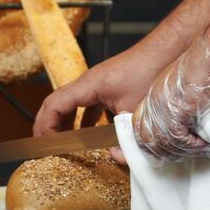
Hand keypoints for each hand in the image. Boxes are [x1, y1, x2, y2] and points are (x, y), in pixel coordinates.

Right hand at [33, 50, 158, 164]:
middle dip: (48, 125)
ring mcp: (98, 83)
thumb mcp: (136, 111)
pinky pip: (88, 104)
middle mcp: (89, 82)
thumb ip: (125, 138)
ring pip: (72, 103)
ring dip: (65, 122)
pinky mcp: (109, 87)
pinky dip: (84, 120)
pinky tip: (90, 134)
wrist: (166, 51)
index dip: (46, 126)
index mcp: (89, 85)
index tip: (46, 146)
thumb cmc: (151, 71)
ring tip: (62, 144)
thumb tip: (114, 159)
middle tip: (44, 148)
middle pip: (57, 102)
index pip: (54, 105)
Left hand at [132, 33, 209, 161]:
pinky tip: (203, 143)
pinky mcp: (175, 112)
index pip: (139, 126)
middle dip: (163, 153)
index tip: (161, 152)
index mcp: (155, 95)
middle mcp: (154, 102)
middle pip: (146, 140)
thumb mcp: (189, 88)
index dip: (148, 144)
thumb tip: (196, 125)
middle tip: (184, 154)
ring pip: (161, 143)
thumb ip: (187, 108)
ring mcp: (163, 107)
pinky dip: (191, 146)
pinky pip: (177, 140)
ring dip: (181, 151)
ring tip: (198, 147)